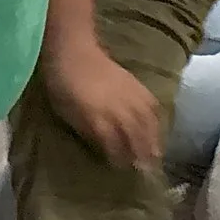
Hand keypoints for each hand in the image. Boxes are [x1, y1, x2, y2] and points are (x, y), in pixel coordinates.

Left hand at [44, 43, 162, 169]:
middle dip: (141, 154)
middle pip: (135, 135)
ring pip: (148, 123)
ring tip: (157, 155)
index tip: (120, 168)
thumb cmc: (62, 82)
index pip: (113, 143)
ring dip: (154, 140)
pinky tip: (157, 128)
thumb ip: (84, 128)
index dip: (118, 157)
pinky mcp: (137, 84)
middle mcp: (117, 108)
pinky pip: (152, 105)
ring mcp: (130, 95)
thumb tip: (101, 144)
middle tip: (146, 170)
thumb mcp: (64, 110)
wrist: (73, 49)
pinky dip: (157, 119)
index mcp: (96, 116)